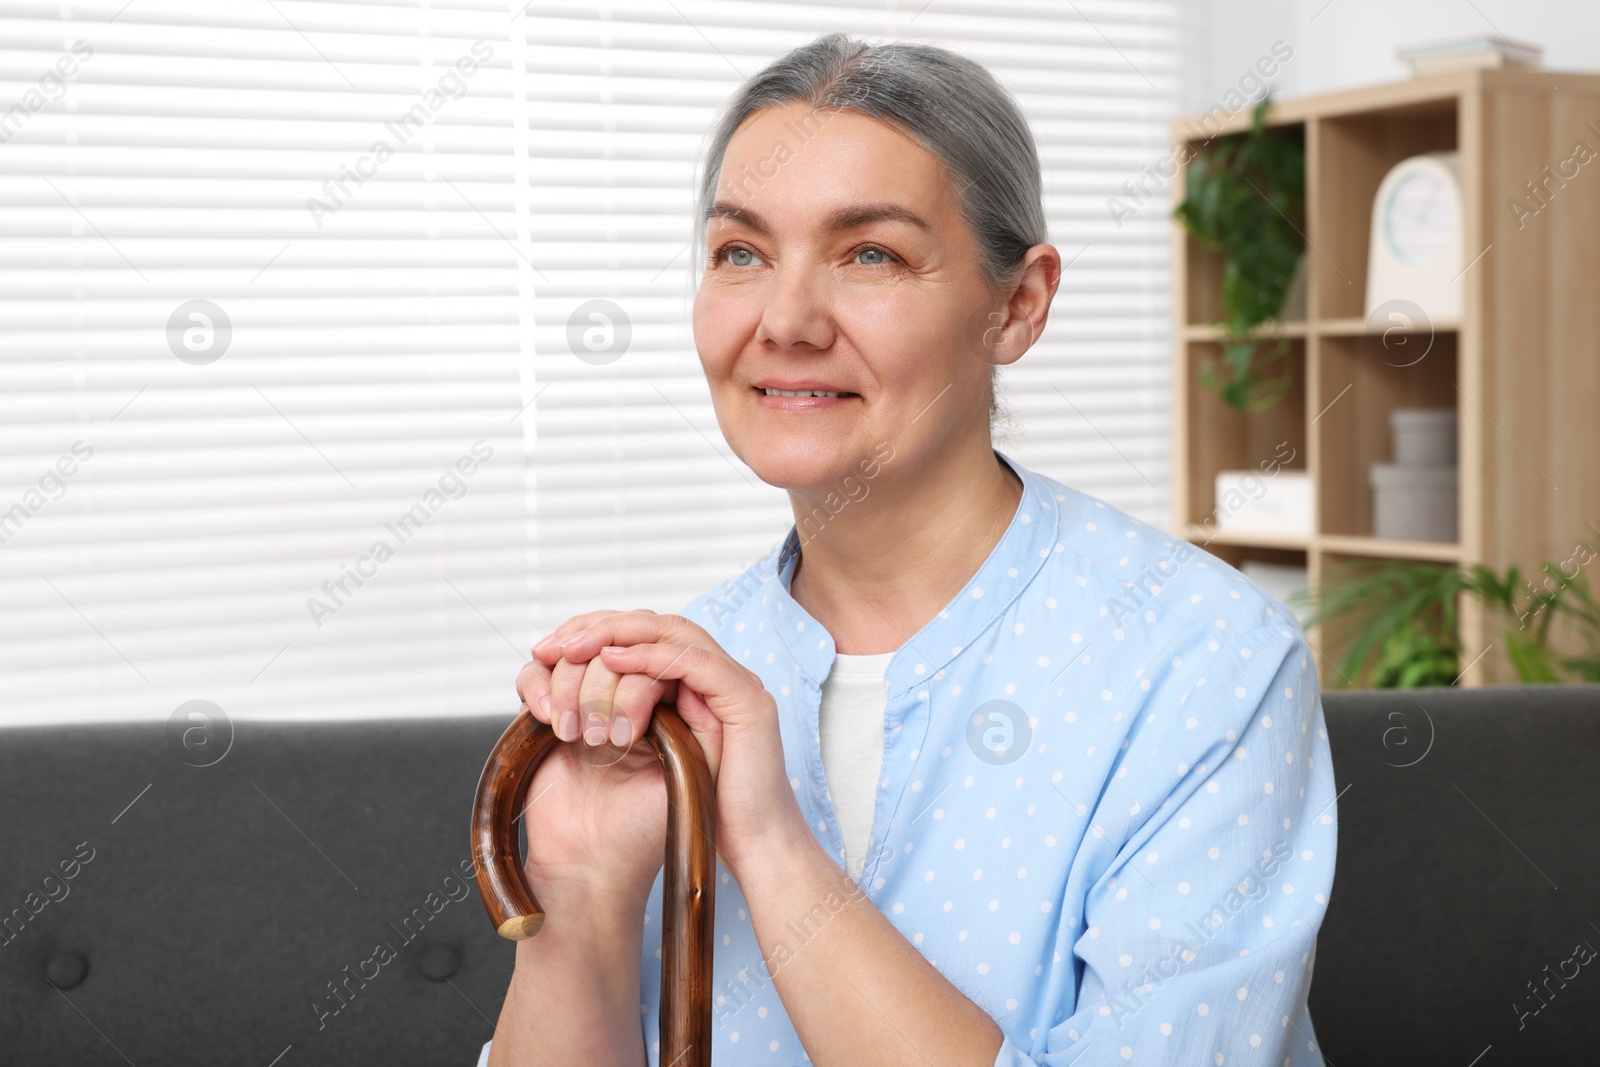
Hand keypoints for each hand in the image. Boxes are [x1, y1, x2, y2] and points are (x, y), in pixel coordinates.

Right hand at [512, 610, 677, 905]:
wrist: (596, 868)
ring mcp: (584, 702)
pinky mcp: (545, 715)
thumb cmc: (648, 828)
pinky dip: (538, 685)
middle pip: (610, 644)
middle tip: (609, 740)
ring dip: (573, 687)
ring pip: (571, 653)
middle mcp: (626, 695)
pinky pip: (533, 674)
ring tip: (580, 739)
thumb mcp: (693, 768)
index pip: (655, 650)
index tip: (631, 705)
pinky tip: (549, 718)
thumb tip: (688, 661)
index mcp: (668, 702)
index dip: (642, 662)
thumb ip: (698, 713)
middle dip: (607, 684)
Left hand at [525, 610, 804, 869]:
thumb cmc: (703, 812)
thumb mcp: (644, 758)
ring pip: (672, 632)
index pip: (645, 636)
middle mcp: (716, 678)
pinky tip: (613, 662)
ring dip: (618, 635)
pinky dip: (649, 657)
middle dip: (599, 628)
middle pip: (655, 625)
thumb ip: (621, 721)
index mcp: (695, 689)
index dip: (596, 634)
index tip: (546, 651)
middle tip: (556, 647)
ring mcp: (736, 684)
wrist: (750, 852)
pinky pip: (692, 662)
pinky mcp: (747, 702)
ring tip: (575, 650)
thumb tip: (568, 697)